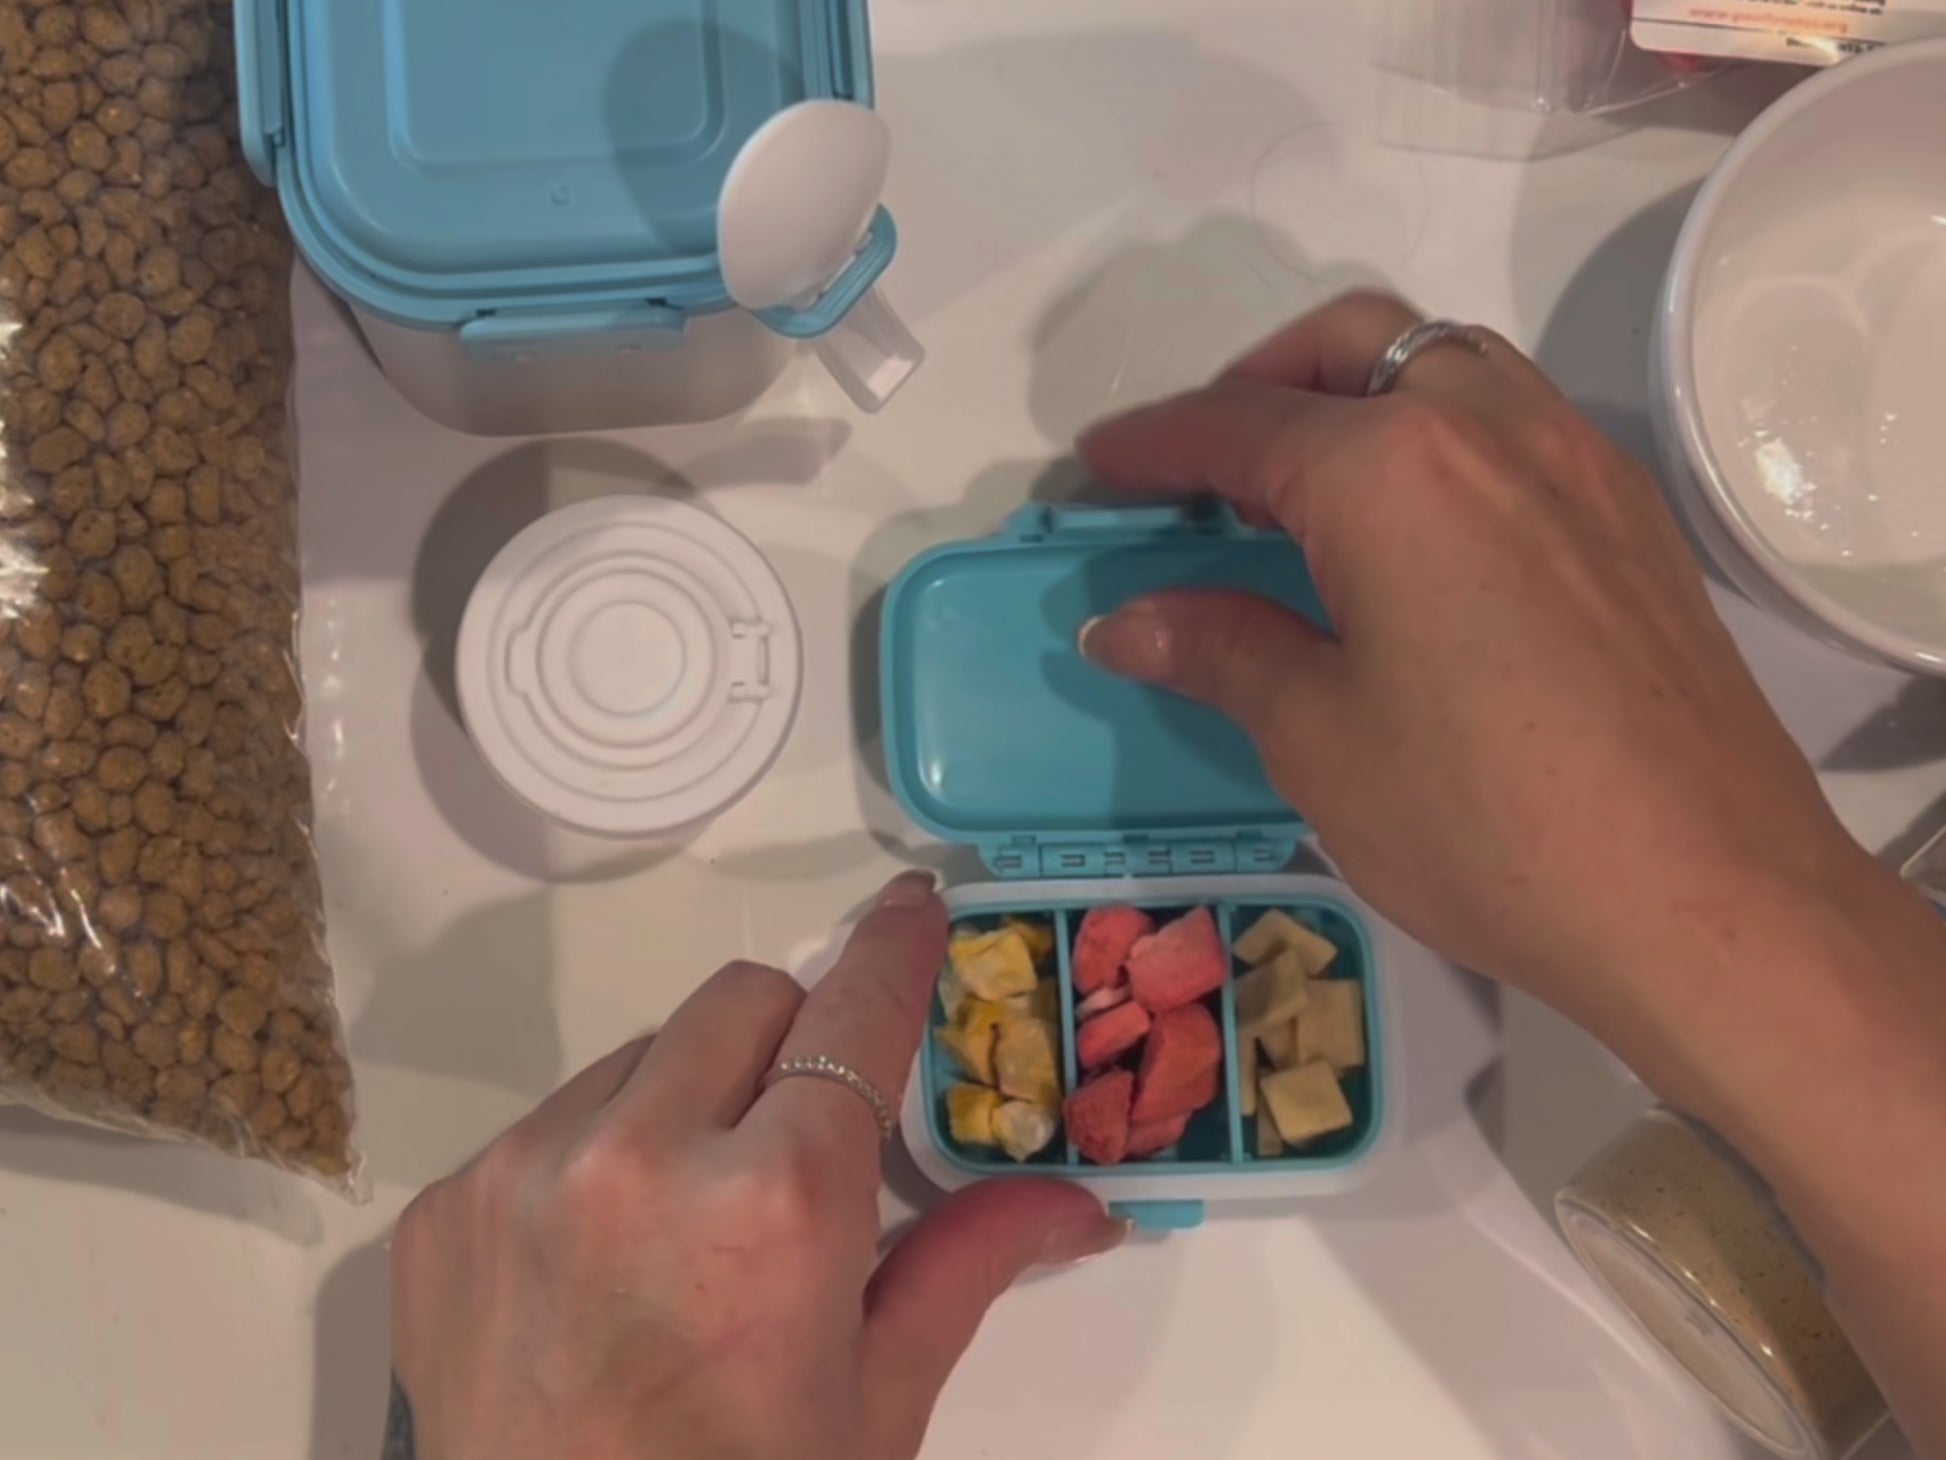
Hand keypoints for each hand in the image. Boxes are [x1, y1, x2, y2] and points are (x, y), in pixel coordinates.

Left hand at [387, 872, 1124, 1459]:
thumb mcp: (875, 1402)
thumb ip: (967, 1265)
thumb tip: (1077, 1202)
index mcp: (777, 1203)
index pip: (854, 1015)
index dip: (893, 951)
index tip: (911, 908)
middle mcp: (641, 1156)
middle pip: (742, 1001)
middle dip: (791, 1040)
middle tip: (805, 1128)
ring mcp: (523, 1174)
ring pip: (638, 1056)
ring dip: (686, 1100)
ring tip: (690, 1223)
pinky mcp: (444, 1208)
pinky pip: (546, 1124)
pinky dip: (594, 1161)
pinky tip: (602, 1266)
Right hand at [1076, 293, 1872, 1042]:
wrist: (1708, 897)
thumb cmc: (1485, 821)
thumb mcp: (1320, 739)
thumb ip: (1219, 650)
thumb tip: (1124, 621)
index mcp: (1391, 468)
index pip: (1239, 426)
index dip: (1151, 447)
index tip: (1089, 472)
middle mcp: (1490, 425)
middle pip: (1351, 346)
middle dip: (1257, 384)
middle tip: (1199, 469)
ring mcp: (1578, 462)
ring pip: (1447, 363)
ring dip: (1358, 393)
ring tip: (1304, 488)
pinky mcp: (1631, 516)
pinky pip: (1513, 420)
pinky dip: (1439, 434)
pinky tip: (1416, 537)